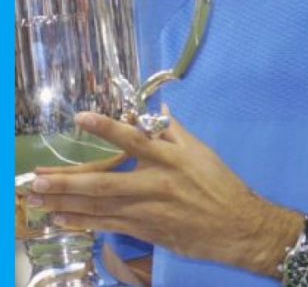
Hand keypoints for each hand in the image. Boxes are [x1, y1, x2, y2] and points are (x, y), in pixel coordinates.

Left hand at [26, 109, 298, 276]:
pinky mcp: (146, 230)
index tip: (80, 118)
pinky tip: (62, 219)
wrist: (237, 226)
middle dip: (68, 183)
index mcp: (172, 159)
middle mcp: (157, 184)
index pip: (135, 140)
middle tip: (37, 181)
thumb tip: (155, 110)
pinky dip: (83, 222)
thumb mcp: (201, 152)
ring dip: (66, 204)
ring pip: (100, 208)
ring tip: (38, 200)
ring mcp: (149, 211)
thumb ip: (174, 132)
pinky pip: (108, 226)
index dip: (107, 128)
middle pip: (105, 183)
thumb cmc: (220, 186)